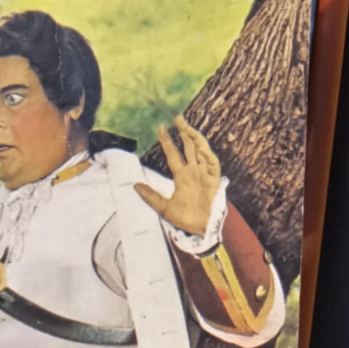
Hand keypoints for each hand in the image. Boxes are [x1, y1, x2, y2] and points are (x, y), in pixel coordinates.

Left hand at [134, 115, 220, 236]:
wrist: (202, 229)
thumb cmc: (186, 219)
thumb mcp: (164, 207)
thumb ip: (151, 196)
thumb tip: (134, 186)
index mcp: (182, 176)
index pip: (173, 154)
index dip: (167, 141)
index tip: (160, 128)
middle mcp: (194, 171)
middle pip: (188, 147)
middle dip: (183, 133)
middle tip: (177, 118)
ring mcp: (204, 173)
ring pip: (200, 151)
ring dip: (194, 138)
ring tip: (186, 127)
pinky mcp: (214, 179)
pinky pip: (211, 163)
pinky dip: (206, 154)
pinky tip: (200, 145)